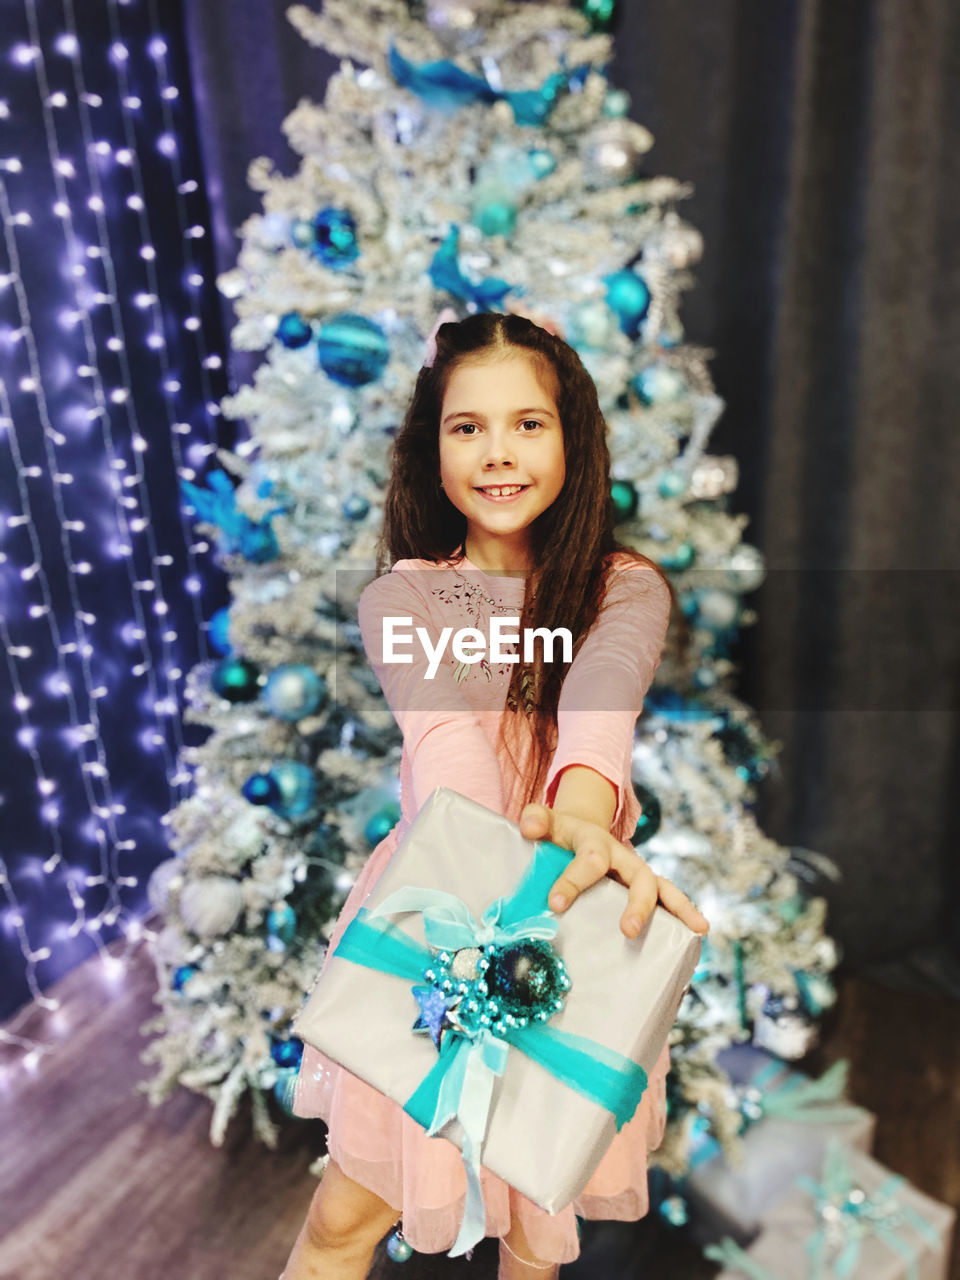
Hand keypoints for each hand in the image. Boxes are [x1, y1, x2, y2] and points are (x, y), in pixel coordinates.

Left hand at [519, 803, 709, 939]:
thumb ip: (537, 820)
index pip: (589, 861)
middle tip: (629, 930)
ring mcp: (638, 874)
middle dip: (637, 904)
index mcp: (596, 844)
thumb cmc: (563, 835)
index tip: (555, 904)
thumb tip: (529, 825)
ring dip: (679, 908)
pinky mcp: (646, 889)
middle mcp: (623, 859)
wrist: (582, 829)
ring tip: (697, 928)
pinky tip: (699, 934)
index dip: (573, 882)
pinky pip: (669, 901)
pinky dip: (685, 914)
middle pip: (639, 877)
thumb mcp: (549, 823)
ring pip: (664, 889)